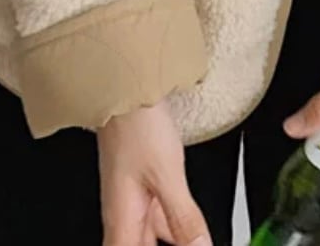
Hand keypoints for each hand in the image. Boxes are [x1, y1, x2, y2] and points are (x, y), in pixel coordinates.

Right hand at [97, 99, 211, 245]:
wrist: (125, 89)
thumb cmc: (137, 126)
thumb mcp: (168, 175)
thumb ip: (184, 218)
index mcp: (122, 223)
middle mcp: (122, 216)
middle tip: (195, 240)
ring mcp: (131, 200)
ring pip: (151, 236)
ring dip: (174, 240)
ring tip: (196, 238)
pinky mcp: (142, 183)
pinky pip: (157, 216)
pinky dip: (174, 225)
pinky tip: (190, 224)